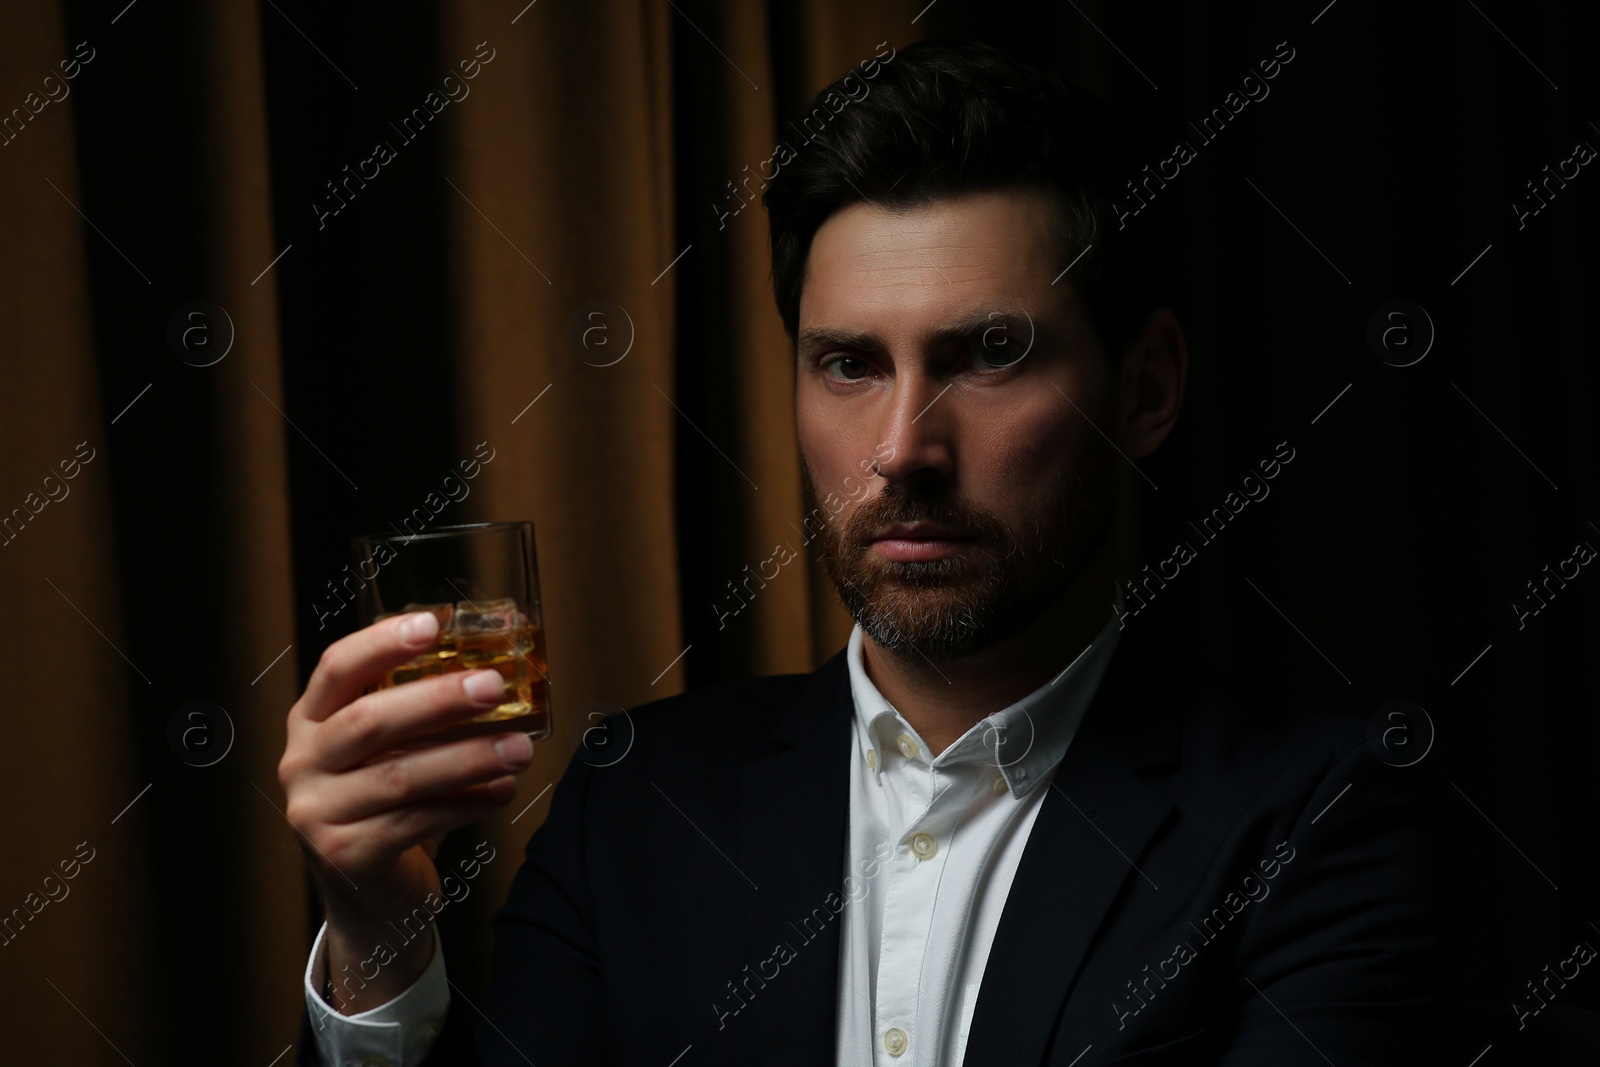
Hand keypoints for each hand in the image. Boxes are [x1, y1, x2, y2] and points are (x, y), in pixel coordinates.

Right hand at [278, 610, 535, 1009]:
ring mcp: (316, 812)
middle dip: (439, 700)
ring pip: (399, 775)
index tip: (433, 623)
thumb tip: (495, 669)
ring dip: (469, 757)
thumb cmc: (388, 806)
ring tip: (519, 748)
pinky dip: (467, 803)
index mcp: (311, 720)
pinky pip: (416, 821)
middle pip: (369, 721)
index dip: (381, 642)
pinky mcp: (345, 856)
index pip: (336, 668)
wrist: (371, 896)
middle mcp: (302, 762)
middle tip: (495, 687)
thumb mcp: (391, 751)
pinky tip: (502, 790)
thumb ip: (422, 715)